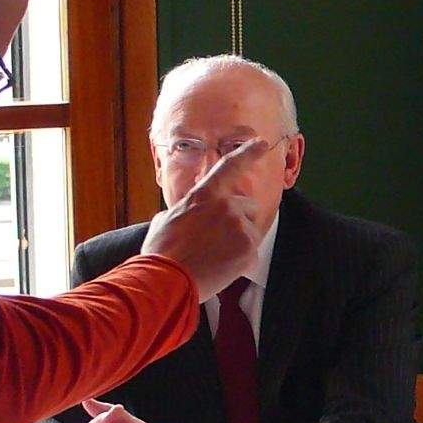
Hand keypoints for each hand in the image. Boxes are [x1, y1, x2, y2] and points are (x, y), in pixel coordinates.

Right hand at [144, 139, 276, 297]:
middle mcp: (226, 205)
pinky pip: (251, 252)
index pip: (230, 166)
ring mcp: (239, 226)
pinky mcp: (248, 249)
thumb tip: (189, 212)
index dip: (248, 152)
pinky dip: (240, 261)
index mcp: (205, 194)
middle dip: (239, 220)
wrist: (166, 279)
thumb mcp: (166, 220)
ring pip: (252, 230)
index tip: (261, 143)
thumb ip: (187, 210)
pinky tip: (220, 267)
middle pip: (249, 207)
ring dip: (240, 241)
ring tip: (215, 256)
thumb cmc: (161, 251)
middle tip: (217, 241)